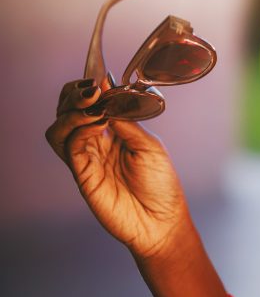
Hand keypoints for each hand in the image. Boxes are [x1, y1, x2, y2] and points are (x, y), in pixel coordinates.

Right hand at [45, 79, 190, 259]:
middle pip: (69, 111)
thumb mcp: (150, 146)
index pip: (91, 104)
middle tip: (91, 89)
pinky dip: (78, 129)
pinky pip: (69, 147)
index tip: (97, 76)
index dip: (90, 88)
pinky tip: (95, 123)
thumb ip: (128, 122)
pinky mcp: (82, 174)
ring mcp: (87, 158)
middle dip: (75, 95)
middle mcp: (97, 142)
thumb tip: (110, 96)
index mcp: (115, 131)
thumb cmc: (161, 184)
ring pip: (60, 127)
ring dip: (72, 110)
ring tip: (92, 104)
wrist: (161, 220)